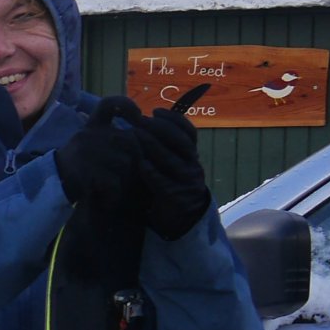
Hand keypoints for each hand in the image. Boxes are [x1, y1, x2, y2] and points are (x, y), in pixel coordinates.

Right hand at [54, 97, 147, 216]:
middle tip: (133, 174)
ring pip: (125, 163)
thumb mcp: (93, 144)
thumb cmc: (80, 167)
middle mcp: (88, 136)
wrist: (53, 186)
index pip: (108, 105)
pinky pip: (114, 182)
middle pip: (129, 140)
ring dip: (127, 179)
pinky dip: (115, 193)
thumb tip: (144, 134)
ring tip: (119, 188)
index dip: (126, 105)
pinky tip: (110, 197)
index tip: (138, 116)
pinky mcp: (85, 172)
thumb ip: (114, 137)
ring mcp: (86, 153)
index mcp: (91, 126)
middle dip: (137, 159)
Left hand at [140, 97, 212, 240]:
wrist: (179, 218)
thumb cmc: (168, 184)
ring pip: (171, 160)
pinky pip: (162, 182)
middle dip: (161, 128)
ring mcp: (186, 182)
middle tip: (142, 121)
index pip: (189, 132)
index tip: (156, 111)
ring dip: (153, 145)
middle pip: (181, 142)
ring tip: (136, 135)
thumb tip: (143, 119)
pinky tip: (139, 163)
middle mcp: (193, 166)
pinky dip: (151, 171)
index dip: (174, 119)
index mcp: (191, 156)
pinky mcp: (175, 197)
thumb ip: (162, 146)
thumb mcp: (169, 163)